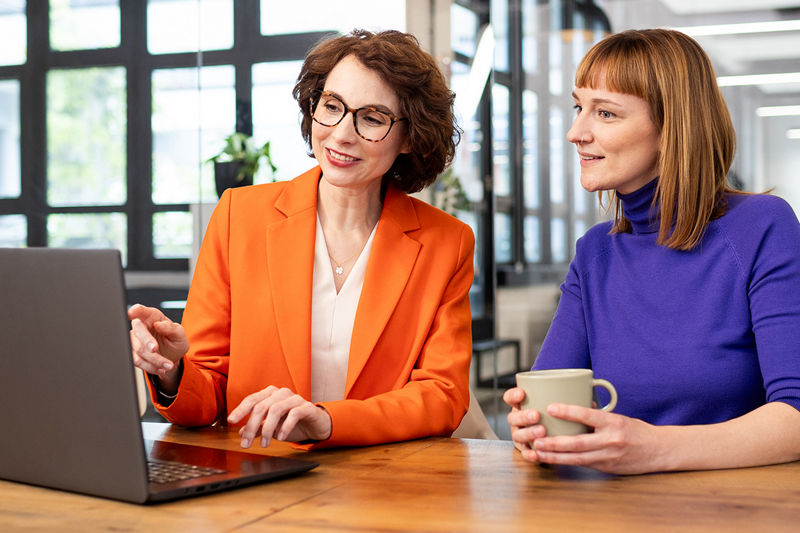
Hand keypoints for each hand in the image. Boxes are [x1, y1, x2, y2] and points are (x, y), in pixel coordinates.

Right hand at [128, 304, 188, 390]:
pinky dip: (150, 366)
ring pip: (138, 349)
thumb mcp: (180, 334)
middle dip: (146, 341)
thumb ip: (171, 328)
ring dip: (154, 359)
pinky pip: (137, 361)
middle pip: (138, 330)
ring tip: (168, 365)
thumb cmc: (175, 341)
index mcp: (152, 317)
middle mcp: (141, 326)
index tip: (132, 312)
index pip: (141, 310)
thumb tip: (159, 324)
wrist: (173, 357)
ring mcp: (135, 340)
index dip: (135, 310)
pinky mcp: (133, 353)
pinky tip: (161, 368)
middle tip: (155, 349)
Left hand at [228, 386, 331, 447]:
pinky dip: (285, 427)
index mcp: (271, 394)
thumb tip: (240, 433)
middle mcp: (281, 393)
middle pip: (261, 406)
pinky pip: (294, 414)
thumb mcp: (272, 426)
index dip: (240, 409)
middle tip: (245, 443)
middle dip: (251, 426)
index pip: (252, 399)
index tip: (231, 420)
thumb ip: (257, 427)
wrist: (316, 424)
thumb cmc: (293, 422)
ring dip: (267, 429)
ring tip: (264, 444)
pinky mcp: (307, 407)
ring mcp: (295, 398)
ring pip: (276, 409)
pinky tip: (281, 438)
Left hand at [504, 387, 662, 474]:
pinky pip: (583, 464)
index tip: (551, 407)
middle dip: (555, 443)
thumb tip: (578, 402)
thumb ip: (597, 414)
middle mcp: (611, 441)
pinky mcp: (607, 468)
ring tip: (538, 452)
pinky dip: (566, 462)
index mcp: (614, 423)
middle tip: (537, 439)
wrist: (660, 451)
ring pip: (577, 458)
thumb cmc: (638, 431)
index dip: (568, 411)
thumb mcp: (619, 417)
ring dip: (555, 456)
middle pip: (578, 442)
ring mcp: (608, 457)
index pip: (588, 415)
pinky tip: (552, 460)